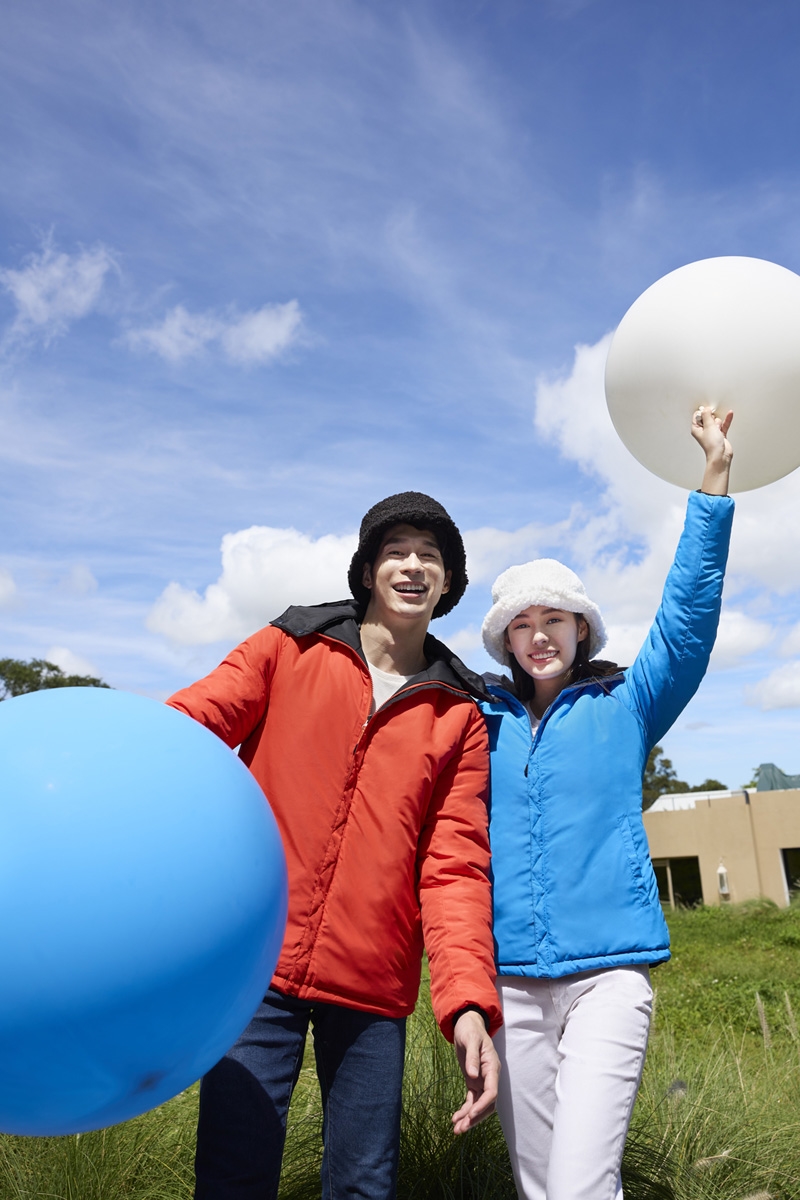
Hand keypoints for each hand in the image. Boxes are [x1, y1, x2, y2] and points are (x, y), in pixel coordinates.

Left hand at [451, 1010, 499, 1134]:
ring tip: (456, 1130)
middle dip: (475, 1117)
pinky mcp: (473, 1082)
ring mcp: (482, 1081)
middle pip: (487, 1104)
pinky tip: (455, 1118)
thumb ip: (472, 1057)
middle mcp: (489, 1077)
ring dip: (469, 1118)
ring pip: (479, 1105)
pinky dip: (464, 1110)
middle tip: (461, 1128)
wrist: (467, 1025)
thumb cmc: (470, 1030)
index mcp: (492, 1067)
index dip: (482, 1105)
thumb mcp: (470, 1040)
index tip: (471, 1115)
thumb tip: (473, 1076)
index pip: (492, 1092)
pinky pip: (471, 1100)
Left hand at [691, 406, 732, 495]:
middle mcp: (703, 431)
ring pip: (716, 421)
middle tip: (713, 423)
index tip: (708, 411)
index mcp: (696, 429)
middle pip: (708, 417)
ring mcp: (712, 432)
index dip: (703, 412)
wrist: (720, 455)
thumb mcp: (708, 426)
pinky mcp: (720, 435)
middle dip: (712, 418)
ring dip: (719, 422)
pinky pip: (724, 424)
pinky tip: (730, 414)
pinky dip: (726, 420)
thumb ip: (707, 415)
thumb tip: (706, 408)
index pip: (698, 416)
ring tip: (718, 429)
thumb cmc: (712, 445)